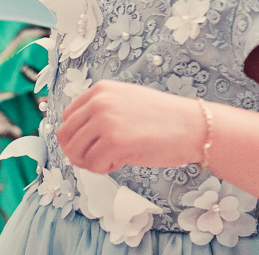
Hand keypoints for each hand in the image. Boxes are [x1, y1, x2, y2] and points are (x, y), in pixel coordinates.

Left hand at [57, 80, 204, 173]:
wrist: (193, 126)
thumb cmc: (163, 119)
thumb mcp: (126, 103)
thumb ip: (101, 112)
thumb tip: (73, 138)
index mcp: (100, 90)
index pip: (67, 118)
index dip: (78, 137)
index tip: (95, 144)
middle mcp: (99, 101)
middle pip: (65, 136)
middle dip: (79, 153)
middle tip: (100, 158)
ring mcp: (105, 120)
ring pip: (74, 153)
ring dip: (91, 162)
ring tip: (114, 158)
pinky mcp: (114, 141)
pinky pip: (92, 165)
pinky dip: (104, 169)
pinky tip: (123, 160)